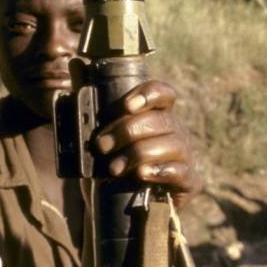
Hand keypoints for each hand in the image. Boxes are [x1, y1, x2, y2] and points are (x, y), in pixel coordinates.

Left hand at [91, 80, 203, 200]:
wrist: (121, 204)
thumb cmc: (113, 162)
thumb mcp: (97, 131)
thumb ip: (88, 97)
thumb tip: (76, 62)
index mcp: (157, 115)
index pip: (163, 93)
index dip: (147, 95)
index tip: (126, 105)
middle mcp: (176, 131)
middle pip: (159, 121)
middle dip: (126, 132)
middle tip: (100, 146)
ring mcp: (185, 156)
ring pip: (169, 145)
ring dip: (136, 155)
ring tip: (112, 169)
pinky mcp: (189, 181)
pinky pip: (180, 171)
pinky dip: (159, 171)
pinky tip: (141, 175)